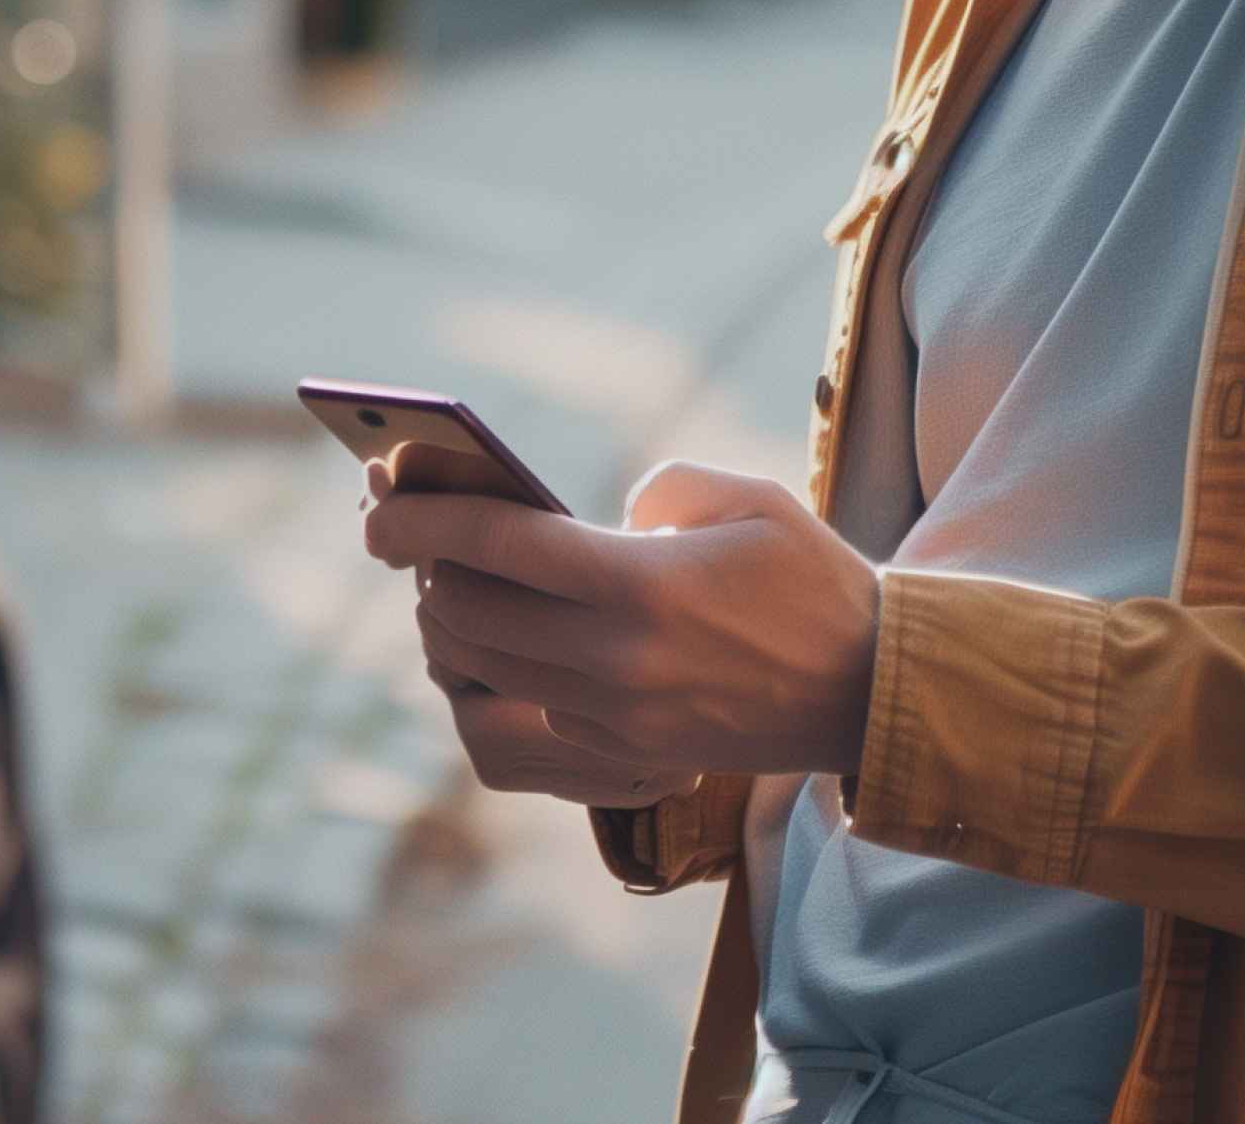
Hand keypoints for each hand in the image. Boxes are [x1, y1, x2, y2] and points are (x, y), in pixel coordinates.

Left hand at [363, 455, 881, 778]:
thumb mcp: (745, 498)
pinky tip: (495, 645)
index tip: (374, 499)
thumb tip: (594, 516)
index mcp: (640, 585)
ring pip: (477, 673)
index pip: (493, 544)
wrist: (870, 694)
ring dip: (444, 625)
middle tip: (412, 535)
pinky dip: (487, 680)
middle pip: (464, 614)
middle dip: (420, 569)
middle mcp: (615, 661)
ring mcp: (613, 721)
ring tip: (449, 585)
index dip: (419, 516)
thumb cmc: (810, 581)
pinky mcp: (620, 759)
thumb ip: (658, 485)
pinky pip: (516, 724)